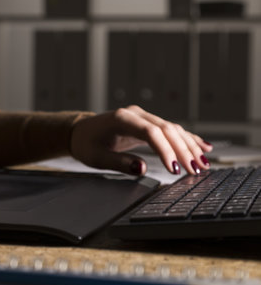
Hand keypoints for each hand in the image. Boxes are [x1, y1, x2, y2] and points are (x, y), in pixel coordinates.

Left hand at [70, 105, 212, 175]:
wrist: (80, 132)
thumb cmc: (86, 144)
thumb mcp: (97, 157)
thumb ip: (119, 163)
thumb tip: (143, 169)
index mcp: (121, 119)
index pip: (150, 132)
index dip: (165, 150)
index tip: (175, 169)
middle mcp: (135, 114)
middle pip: (166, 129)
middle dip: (183, 150)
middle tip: (196, 170)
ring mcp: (143, 117)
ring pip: (172, 129)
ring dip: (189, 146)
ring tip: (203, 164)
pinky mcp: (147, 123)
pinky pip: (170, 130)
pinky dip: (186, 139)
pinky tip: (203, 147)